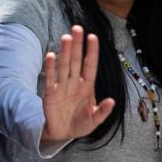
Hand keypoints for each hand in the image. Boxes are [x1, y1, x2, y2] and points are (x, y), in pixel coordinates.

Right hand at [41, 26, 115, 142]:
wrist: (63, 134)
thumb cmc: (81, 123)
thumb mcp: (95, 120)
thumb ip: (103, 111)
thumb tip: (112, 101)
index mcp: (88, 86)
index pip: (90, 65)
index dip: (92, 51)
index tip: (93, 37)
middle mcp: (75, 82)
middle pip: (76, 60)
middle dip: (77, 45)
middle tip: (78, 28)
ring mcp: (62, 86)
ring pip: (64, 65)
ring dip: (65, 52)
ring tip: (67, 37)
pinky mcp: (50, 94)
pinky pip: (50, 78)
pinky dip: (50, 67)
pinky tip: (51, 55)